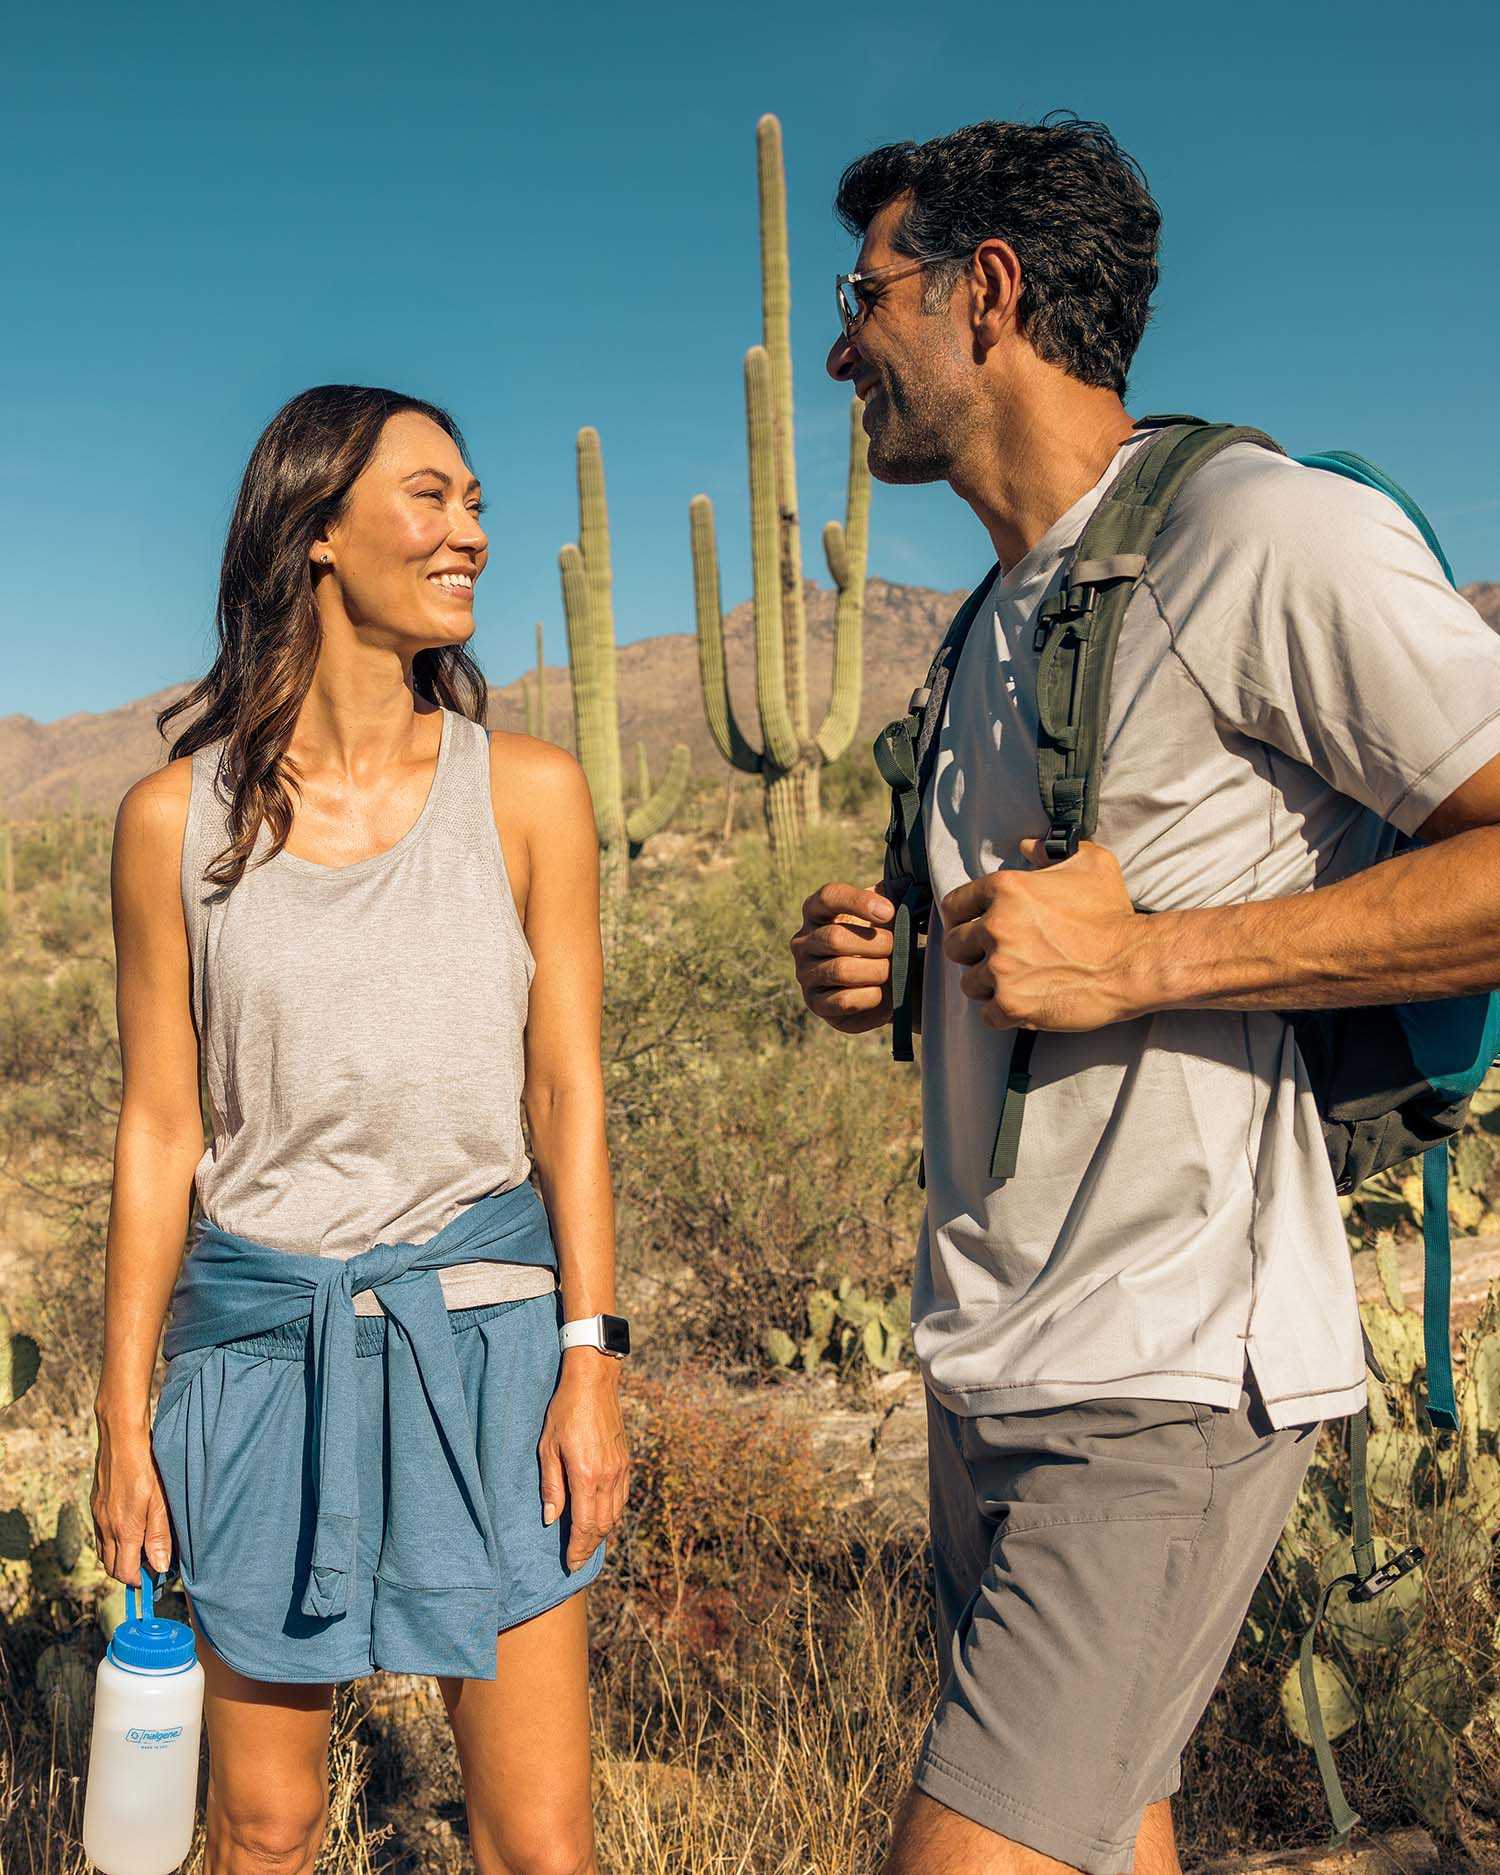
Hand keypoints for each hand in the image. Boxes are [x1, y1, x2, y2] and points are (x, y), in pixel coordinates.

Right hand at [92, 1418, 173, 1586]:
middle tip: (150, 1565)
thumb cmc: (147, 1466)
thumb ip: (159, 1536)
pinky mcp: (95, 1505)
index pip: (125, 1572)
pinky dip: (111, 1542)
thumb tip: (160, 1567)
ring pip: (103, 1552)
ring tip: (141, 1548)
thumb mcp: (160, 1502)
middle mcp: (107, 1527)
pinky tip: (128, 1530)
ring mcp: (98, 1517)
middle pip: (111, 1567)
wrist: (121, 1438)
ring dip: (119, 1558)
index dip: (140, 1580)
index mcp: (124, 1530)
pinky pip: (99, 1535)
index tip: (155, 1577)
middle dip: (128, 1573)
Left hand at [539, 1352, 629, 1571]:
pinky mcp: (625, 1461)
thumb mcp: (547, 1447)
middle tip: (577, 1560)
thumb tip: (550, 1519)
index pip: (584, 1525)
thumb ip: (551, 1485)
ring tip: (588, 1544)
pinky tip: (603, 1517)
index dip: (578, 1549)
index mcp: (586, 1476)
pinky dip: (613, 1514)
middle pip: (602, 1525)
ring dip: (602, 1533)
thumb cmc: (564, 1411)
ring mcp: (620, 1469)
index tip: (570, 1565)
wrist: (594, 1382)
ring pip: (615, 1514)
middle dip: (590, 1546)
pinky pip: (622, 1497)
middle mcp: (607, 1477)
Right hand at [790, 882, 896, 1031]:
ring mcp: (805, 974)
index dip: (859, 902)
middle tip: (896, 948)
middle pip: (834, 938)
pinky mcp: (816, 1004)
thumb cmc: (883, 941)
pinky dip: (871, 996)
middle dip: (875, 944)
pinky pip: (843, 1000)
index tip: (890, 912)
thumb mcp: (887, 914)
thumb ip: (893, 892)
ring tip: (891, 971)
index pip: (828, 896)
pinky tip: (882, 992)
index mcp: (817, 912)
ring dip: (876, 970)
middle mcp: (803, 942)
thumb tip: (909, 878)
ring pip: (840, 970)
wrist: (887, 984)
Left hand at [939, 837, 1146, 1030]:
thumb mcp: (1089, 863)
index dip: (961, 918)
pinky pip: (987, 1014)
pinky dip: (1002, 1013)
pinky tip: (1022, 1004)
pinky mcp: (1012, 1003)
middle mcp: (997, 926)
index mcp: (1006, 889)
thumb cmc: (1113, 914)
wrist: (1133, 962)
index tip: (969, 927)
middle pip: (955, 946)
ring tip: (1013, 982)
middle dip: (972, 953)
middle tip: (996, 957)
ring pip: (969, 983)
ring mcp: (1001, 967)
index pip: (955, 905)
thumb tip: (1027, 846)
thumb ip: (1052, 851)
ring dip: (987, 985)